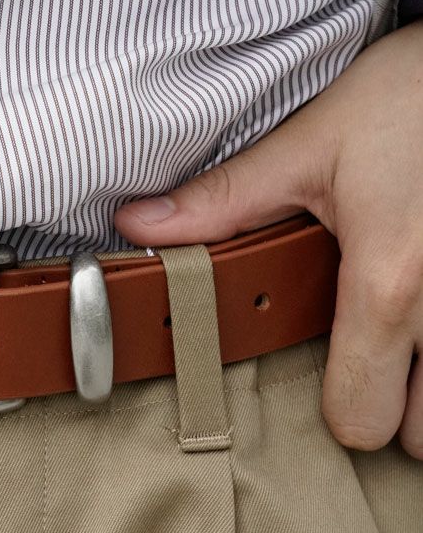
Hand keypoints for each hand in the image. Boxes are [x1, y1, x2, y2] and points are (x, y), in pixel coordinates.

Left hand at [113, 19, 422, 461]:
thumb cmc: (412, 95)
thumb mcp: (313, 143)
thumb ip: (226, 200)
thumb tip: (137, 227)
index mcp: (388, 285)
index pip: (357, 421)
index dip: (338, 408)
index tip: (333, 373)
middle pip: (418, 437)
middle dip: (395, 407)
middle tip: (380, 357)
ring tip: (415, 339)